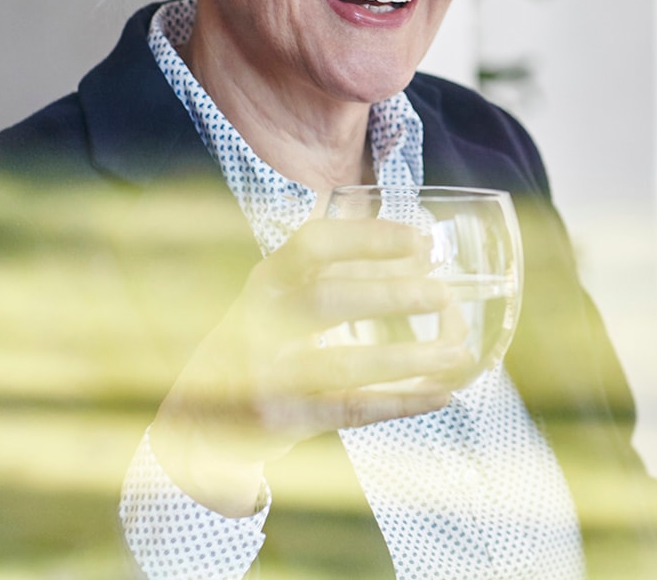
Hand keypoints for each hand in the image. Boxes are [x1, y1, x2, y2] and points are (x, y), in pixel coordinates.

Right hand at [147, 217, 476, 514]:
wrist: (198, 420)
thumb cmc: (264, 342)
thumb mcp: (284, 298)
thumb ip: (338, 272)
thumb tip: (423, 255)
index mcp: (266, 282)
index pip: (312, 244)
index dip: (368, 237)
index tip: (420, 240)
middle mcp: (257, 323)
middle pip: (327, 300)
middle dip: (392, 294)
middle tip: (443, 294)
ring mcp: (264, 375)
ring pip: (343, 363)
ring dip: (408, 358)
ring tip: (458, 353)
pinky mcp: (279, 420)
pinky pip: (350, 409)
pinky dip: (400, 402)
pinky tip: (439, 395)